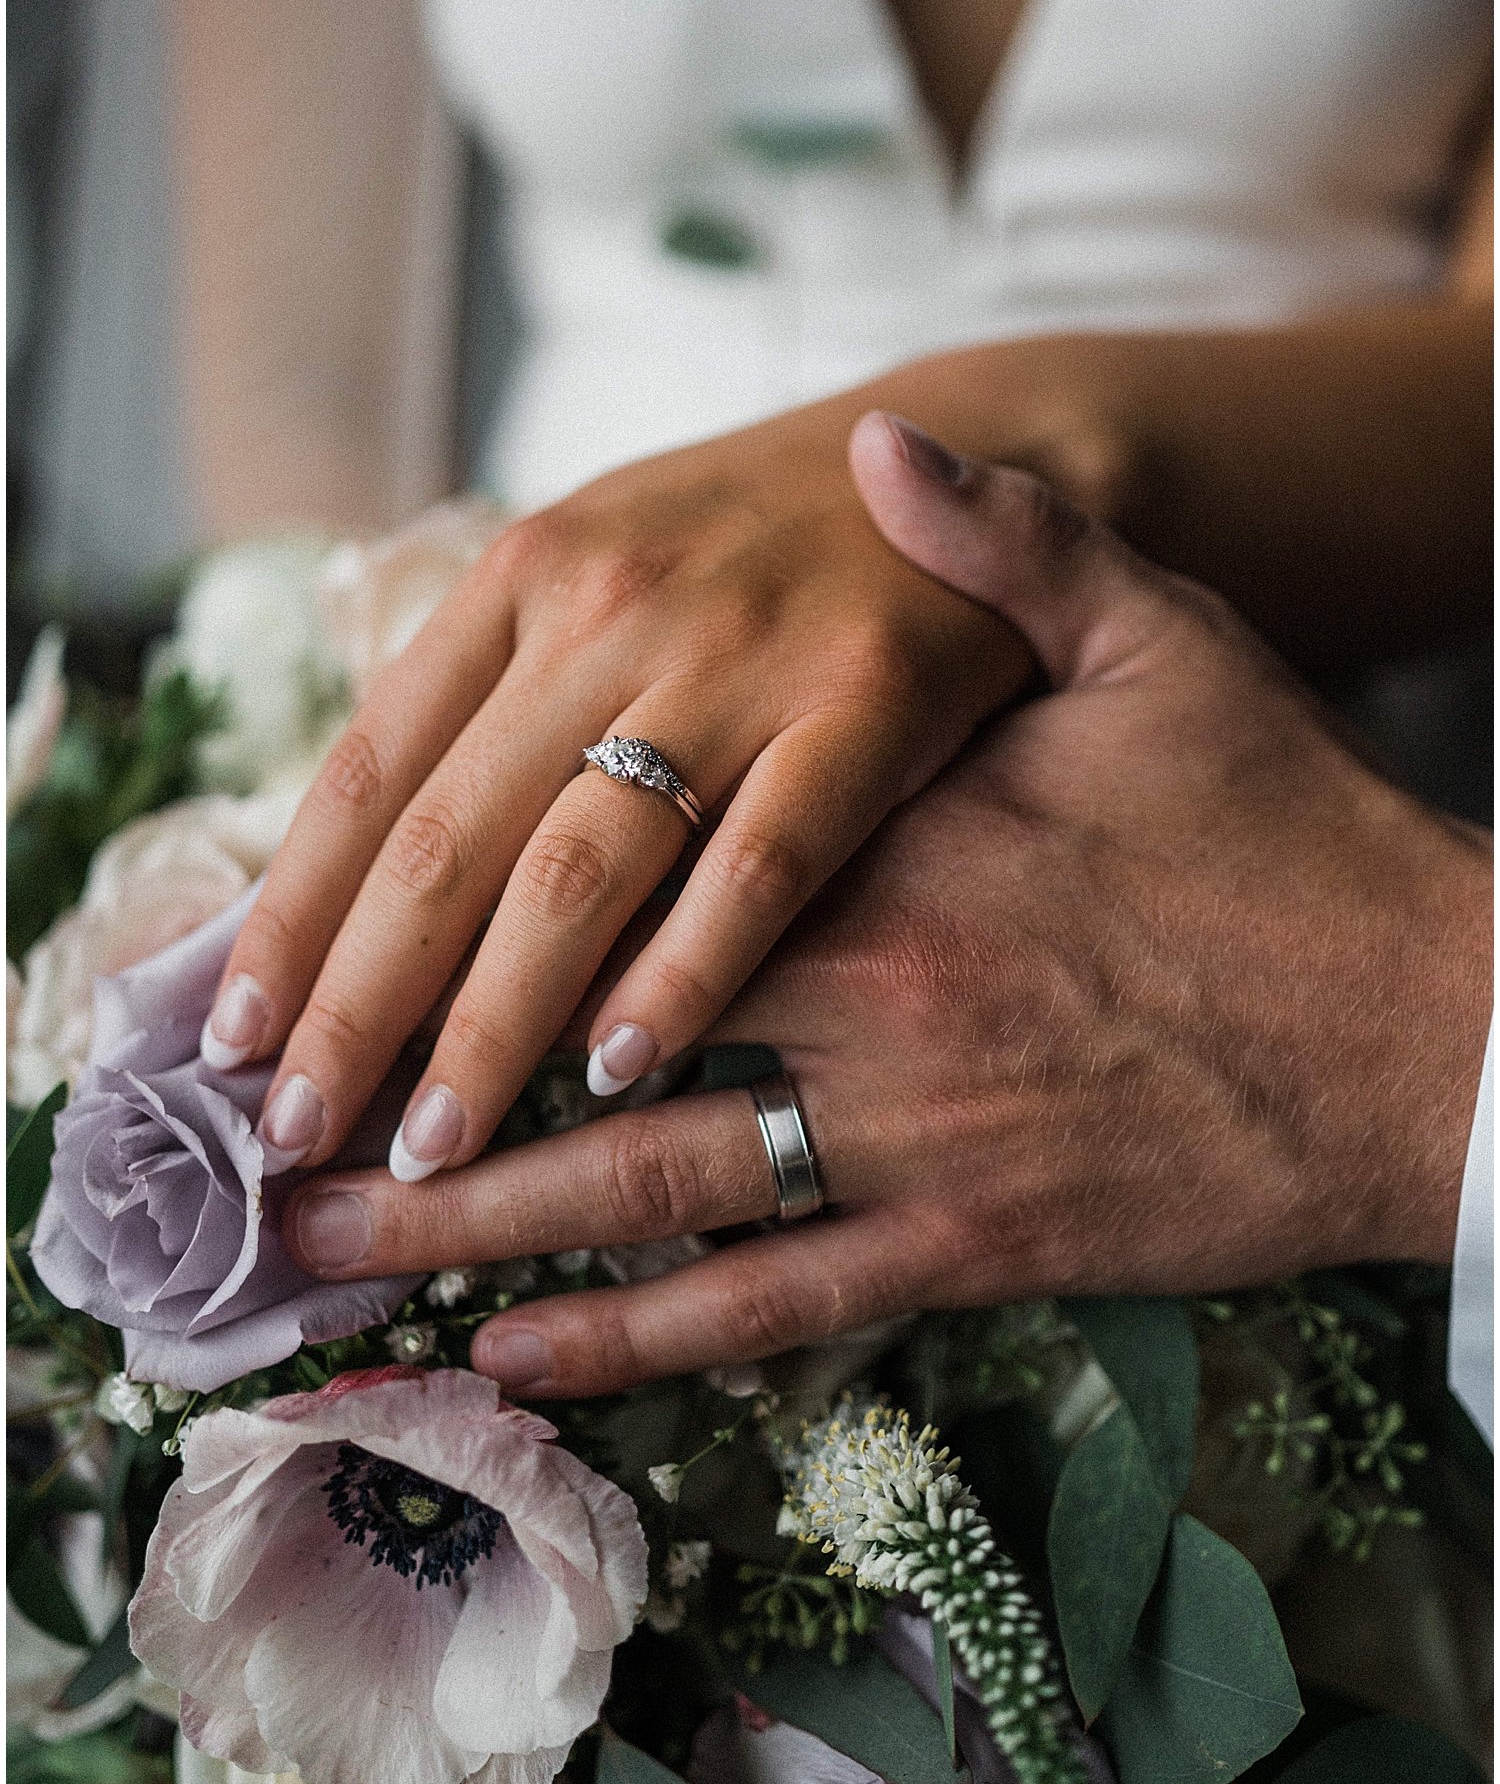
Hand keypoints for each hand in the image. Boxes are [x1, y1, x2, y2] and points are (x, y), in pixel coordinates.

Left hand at [199, 375, 1060, 1180]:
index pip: (368, 767)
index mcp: (527, 573)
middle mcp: (609, 605)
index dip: (289, 913)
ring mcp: (740, 656)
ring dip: (493, 1027)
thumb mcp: (609, 553)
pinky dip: (685, 971)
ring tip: (431, 1151)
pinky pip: (759, 867)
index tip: (229, 1038)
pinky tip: (623, 1072)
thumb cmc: (769, 539)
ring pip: (577, 871)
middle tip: (288, 1135)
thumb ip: (493, 683)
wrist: (985, 434)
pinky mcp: (868, 707)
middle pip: (446, 839)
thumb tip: (352, 854)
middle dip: (356, 1006)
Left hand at [282, 417, 1490, 1393]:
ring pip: (650, 1186)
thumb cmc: (1284, 834)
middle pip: (591, 1038)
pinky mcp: (967, 1242)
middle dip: (423, 1079)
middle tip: (276, 1125)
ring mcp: (910, 1131)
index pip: (629, 860)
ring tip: (337, 1240)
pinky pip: (774, 1300)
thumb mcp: (1159, 646)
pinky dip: (637, 1335)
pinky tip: (518, 1350)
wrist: (1419, 1025)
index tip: (353, 929)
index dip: (476, 900)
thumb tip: (884, 433)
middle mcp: (865, 990)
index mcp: (879, 836)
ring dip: (478, 1218)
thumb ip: (1006, 545)